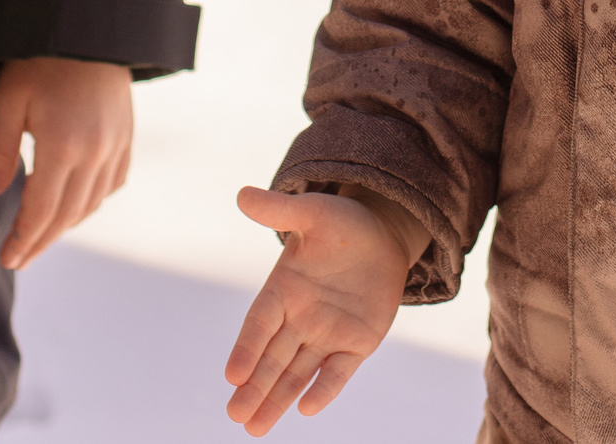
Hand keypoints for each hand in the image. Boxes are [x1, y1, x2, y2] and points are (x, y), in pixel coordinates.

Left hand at [0, 57, 133, 269]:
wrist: (92, 27)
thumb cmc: (43, 60)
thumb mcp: (10, 100)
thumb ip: (0, 150)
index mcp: (62, 146)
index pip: (41, 211)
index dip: (23, 240)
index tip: (8, 259)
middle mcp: (95, 153)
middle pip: (67, 216)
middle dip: (41, 242)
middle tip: (19, 259)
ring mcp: (116, 146)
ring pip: (92, 203)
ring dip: (66, 225)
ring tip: (42, 236)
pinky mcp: (127, 136)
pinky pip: (113, 183)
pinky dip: (93, 201)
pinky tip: (76, 205)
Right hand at [224, 187, 423, 434]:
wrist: (383, 236)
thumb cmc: (342, 223)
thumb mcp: (314, 212)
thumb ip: (280, 209)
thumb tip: (242, 194)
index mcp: (283, 289)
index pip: (259, 324)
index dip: (246, 349)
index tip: (233, 375)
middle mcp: (299, 318)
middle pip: (272, 359)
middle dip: (255, 388)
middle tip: (235, 416)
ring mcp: (327, 334)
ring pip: (297, 373)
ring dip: (277, 399)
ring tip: (254, 428)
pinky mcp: (356, 344)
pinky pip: (338, 371)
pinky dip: (324, 388)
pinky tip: (307, 409)